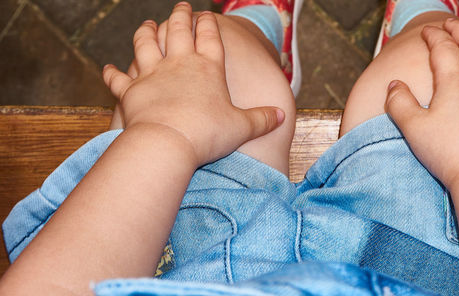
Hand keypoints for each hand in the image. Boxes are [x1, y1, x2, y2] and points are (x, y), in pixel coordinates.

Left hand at [102, 2, 283, 165]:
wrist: (167, 143)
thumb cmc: (207, 134)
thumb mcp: (242, 127)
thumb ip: (263, 119)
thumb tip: (282, 116)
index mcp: (208, 68)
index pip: (209, 36)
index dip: (208, 23)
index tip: (206, 15)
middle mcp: (179, 64)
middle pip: (177, 31)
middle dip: (179, 16)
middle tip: (180, 7)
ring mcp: (152, 74)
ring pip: (145, 44)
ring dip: (145, 32)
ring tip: (147, 25)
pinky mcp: (130, 90)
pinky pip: (118, 78)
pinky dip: (111, 73)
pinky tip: (107, 68)